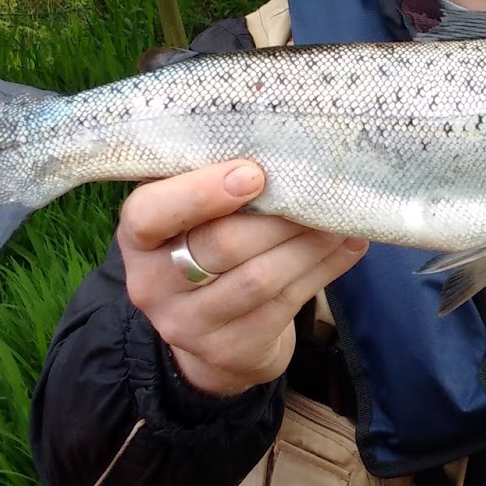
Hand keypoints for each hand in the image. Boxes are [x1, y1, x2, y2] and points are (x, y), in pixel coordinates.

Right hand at [117, 160, 367, 396]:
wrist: (212, 337)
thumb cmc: (207, 249)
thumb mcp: (194, 217)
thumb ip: (216, 180)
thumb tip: (279, 138)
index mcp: (139, 239)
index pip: (148, 214)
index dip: (200, 192)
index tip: (254, 174)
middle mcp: (153, 285)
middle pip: (221, 244)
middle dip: (279, 216)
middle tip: (319, 190)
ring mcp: (190, 324)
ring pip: (260, 277)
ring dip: (309, 243)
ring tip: (340, 218)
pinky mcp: (231, 348)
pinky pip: (286, 302)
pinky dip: (324, 268)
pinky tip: (347, 246)